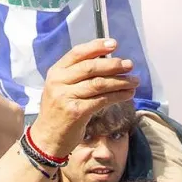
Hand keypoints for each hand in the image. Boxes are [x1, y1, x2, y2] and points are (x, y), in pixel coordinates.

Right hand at [30, 39, 137, 158]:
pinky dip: (117, 96)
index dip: (96, 46)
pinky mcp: (76, 112)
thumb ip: (77, 74)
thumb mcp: (61, 87)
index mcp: (56, 71)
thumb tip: (108, 62)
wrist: (47, 137)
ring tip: (134, 81)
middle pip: (90, 67)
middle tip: (129, 64)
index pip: (77, 53)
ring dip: (120, 82)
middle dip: (113, 64)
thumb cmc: (59, 110)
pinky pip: (101, 100)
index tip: (114, 44)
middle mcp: (59, 81)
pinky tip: (127, 94)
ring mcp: (66, 97)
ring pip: (98, 84)